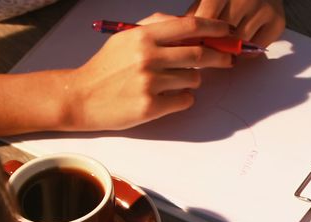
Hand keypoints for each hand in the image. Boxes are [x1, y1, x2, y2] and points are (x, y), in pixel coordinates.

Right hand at [63, 15, 233, 130]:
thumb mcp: (126, 38)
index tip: (228, 31)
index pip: (189, 26)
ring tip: (175, 81)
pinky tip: (168, 96)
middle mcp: (147, 57)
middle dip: (220, 57)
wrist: (82, 96)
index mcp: (143, 37)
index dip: (214, 28)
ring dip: (193, 80)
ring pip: (194, 79)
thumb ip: (156, 28)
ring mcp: (150, 82)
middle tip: (228, 59)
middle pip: (200, 54)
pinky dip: (184, 98)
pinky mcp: (152, 106)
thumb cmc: (108, 67)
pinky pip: (186, 100)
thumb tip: (191, 26)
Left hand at [188, 0, 285, 46]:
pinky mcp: (278, 22)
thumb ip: (198, 13)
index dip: (198, 35)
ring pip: (240, 43)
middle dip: (214, 43)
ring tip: (227, 42)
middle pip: (224, 34)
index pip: (206, 18)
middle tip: (210, 46)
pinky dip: (247, 51)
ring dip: (231, 47)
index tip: (193, 44)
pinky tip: (243, 42)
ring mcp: (264, 9)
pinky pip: (256, 48)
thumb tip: (185, 38)